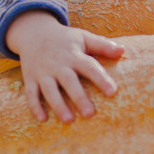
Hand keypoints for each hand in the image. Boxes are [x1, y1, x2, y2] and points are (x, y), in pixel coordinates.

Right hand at [5, 10, 124, 122]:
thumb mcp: (83, 38)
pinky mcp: (30, 79)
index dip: (101, 79)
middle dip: (79, 98)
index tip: (112, 92)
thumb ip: (102, 45)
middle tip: (90, 114)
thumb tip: (123, 50)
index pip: (89, 67)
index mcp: (73, 55)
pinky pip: (31, 94)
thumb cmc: (65, 39)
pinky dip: (35, 106)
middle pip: (69, 82)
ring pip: (49, 90)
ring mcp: (43, 73)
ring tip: (68, 120)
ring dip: (58, 105)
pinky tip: (42, 120)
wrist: (33, 32)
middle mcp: (58, 65)